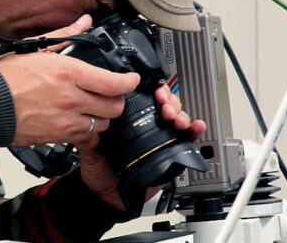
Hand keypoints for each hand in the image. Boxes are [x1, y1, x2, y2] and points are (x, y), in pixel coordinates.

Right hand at [0, 15, 139, 146]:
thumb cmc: (4, 78)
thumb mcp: (35, 49)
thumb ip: (64, 35)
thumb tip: (84, 22)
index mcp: (68, 73)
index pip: (114, 83)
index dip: (130, 82)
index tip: (131, 80)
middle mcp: (71, 99)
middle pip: (114, 107)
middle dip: (117, 101)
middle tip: (110, 95)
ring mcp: (66, 121)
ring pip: (102, 124)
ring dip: (101, 117)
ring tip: (91, 108)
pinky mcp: (58, 137)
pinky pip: (85, 137)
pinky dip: (85, 131)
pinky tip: (76, 121)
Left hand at [73, 84, 205, 211]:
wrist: (108, 196)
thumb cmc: (100, 171)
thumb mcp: (92, 149)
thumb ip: (90, 135)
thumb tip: (91, 119)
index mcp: (131, 120)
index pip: (148, 96)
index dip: (155, 90)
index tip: (155, 92)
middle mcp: (149, 126)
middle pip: (167, 104)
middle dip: (169, 101)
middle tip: (165, 107)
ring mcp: (162, 138)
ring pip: (179, 118)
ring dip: (181, 114)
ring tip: (175, 119)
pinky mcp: (173, 153)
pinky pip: (188, 140)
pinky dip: (195, 131)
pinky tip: (196, 126)